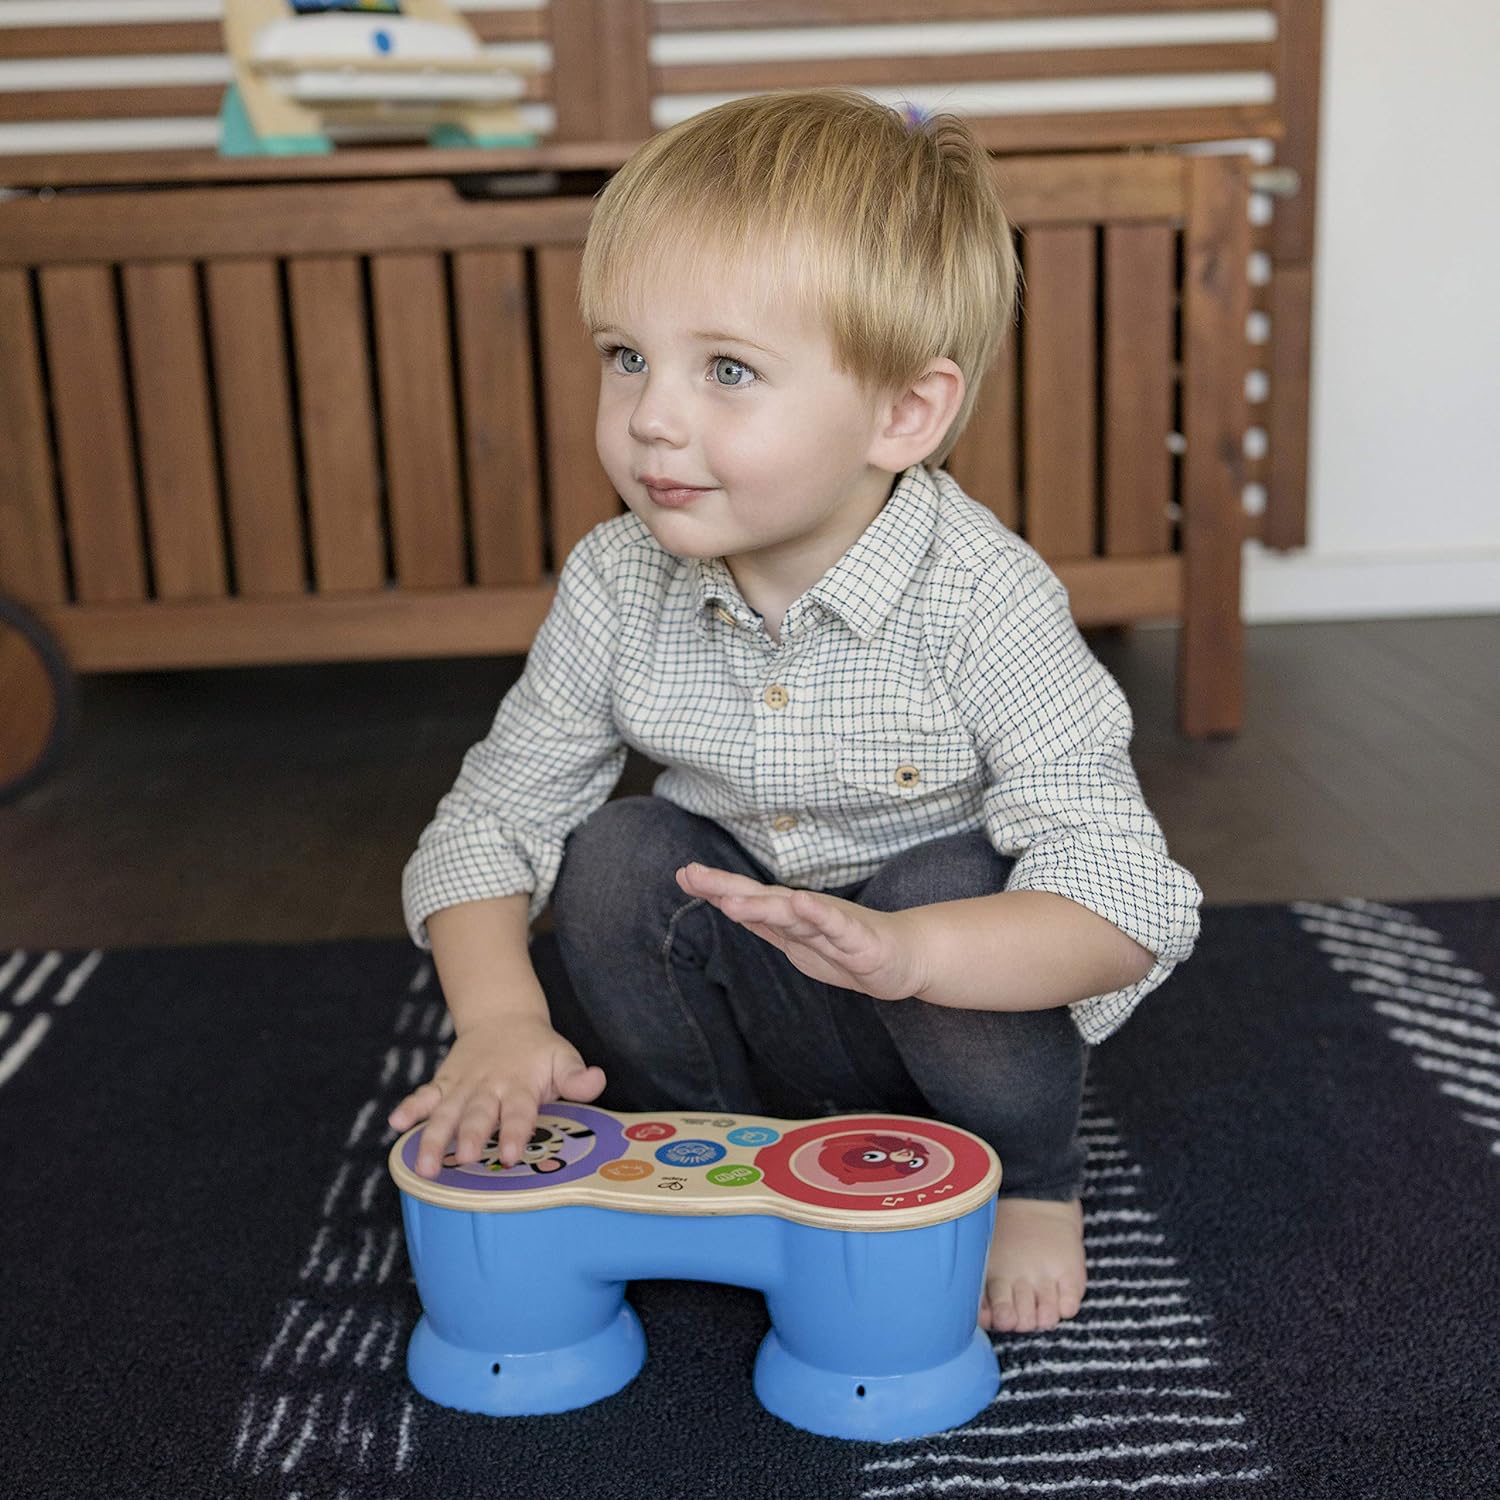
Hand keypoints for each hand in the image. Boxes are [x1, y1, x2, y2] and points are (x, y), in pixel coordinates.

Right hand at [387, 1015, 605, 1178]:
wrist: (504, 1017)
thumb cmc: (538, 1051)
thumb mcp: (562, 1058)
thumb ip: (576, 1076)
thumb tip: (597, 1080)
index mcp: (520, 1084)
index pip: (519, 1111)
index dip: (515, 1132)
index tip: (510, 1154)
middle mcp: (489, 1086)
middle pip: (478, 1114)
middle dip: (471, 1136)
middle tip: (465, 1158)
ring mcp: (463, 1085)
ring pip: (446, 1112)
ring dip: (433, 1137)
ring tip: (424, 1165)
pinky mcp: (444, 1083)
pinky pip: (425, 1095)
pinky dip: (410, 1108)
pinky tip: (395, 1125)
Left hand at [675, 862, 926, 1000]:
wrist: (905, 956)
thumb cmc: (848, 946)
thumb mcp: (798, 939)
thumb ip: (766, 922)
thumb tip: (726, 901)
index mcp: (790, 917)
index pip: (747, 899)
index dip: (715, 887)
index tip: (682, 874)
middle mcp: (807, 913)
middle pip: (761, 898)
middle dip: (726, 887)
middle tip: (691, 875)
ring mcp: (832, 924)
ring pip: (793, 914)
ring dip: (761, 906)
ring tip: (730, 900)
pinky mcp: (859, 939)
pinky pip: (837, 927)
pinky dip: (819, 915)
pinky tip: (802, 904)